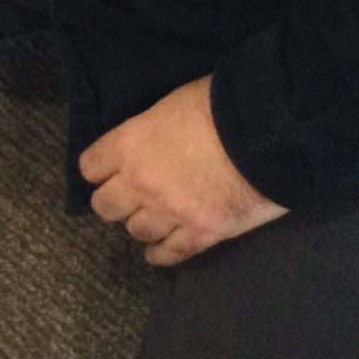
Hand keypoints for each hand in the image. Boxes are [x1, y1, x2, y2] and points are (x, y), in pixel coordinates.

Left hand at [80, 75, 285, 266]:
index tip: (106, 170)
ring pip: (136, 231)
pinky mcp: (202, 233)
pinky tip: (158, 252)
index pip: (90, 167)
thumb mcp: (171, 104)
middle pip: (105, 206)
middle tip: (129, 196)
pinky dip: (162, 254)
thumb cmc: (220, 105)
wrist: (268, 134)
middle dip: (114, 200)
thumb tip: (154, 137)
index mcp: (129, 144)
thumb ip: (152, 129)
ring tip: (151, 219)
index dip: (98, 169)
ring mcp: (170, 211)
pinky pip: (171, 253)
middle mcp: (140, 182)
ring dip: (141, 224)